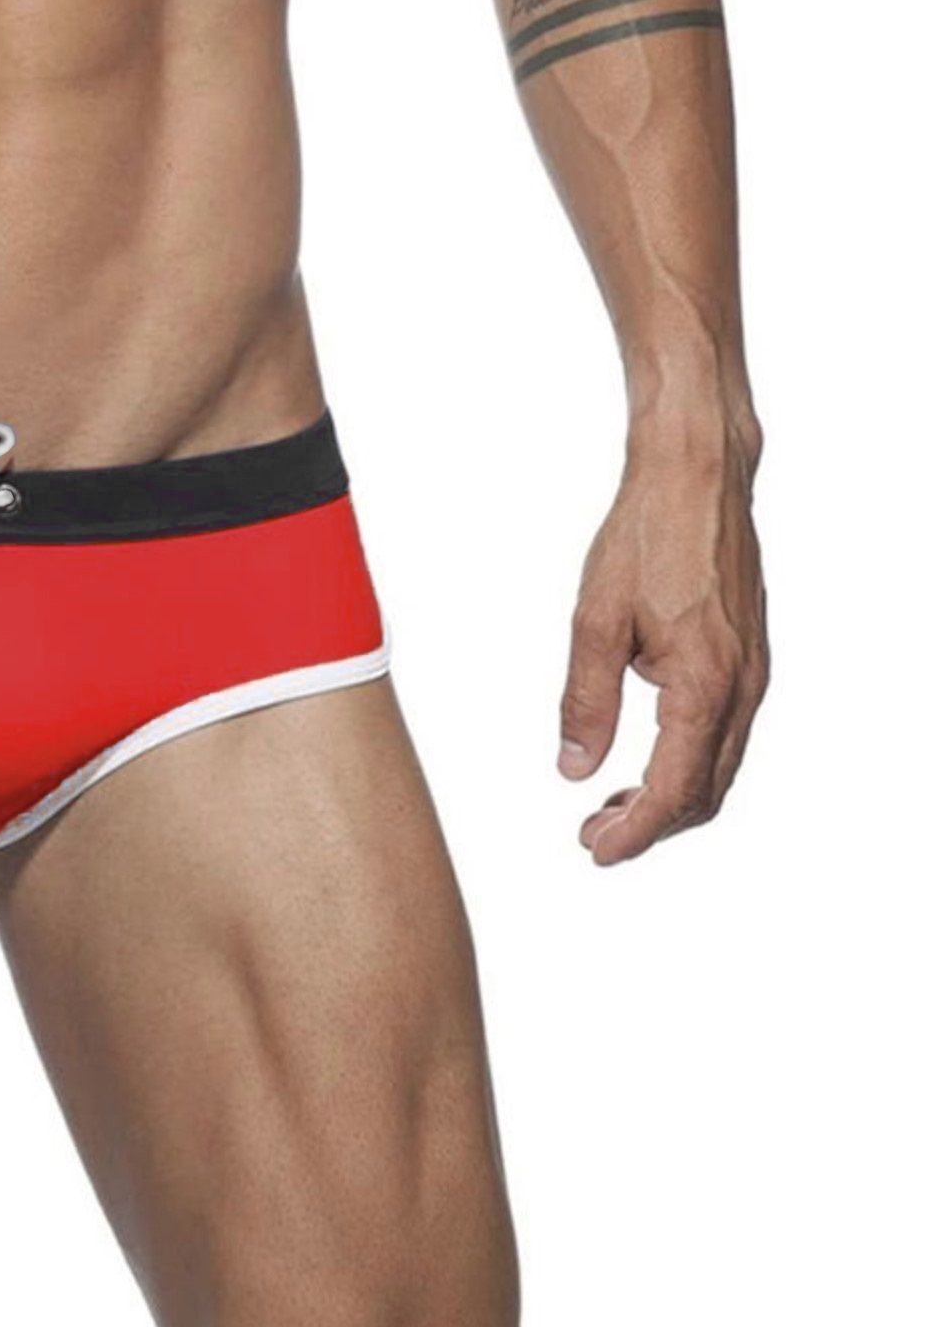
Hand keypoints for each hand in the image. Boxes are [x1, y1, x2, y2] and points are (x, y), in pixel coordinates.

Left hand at [557, 417, 768, 863]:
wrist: (697, 477)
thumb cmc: (645, 537)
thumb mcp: (594, 619)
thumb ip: (586, 700)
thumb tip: (574, 767)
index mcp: (704, 684)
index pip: (675, 790)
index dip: (636, 831)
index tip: (596, 849)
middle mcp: (741, 687)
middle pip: (705, 791)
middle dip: (652, 825)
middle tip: (593, 835)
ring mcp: (752, 673)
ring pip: (718, 764)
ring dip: (669, 796)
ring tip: (611, 804)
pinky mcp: (748, 656)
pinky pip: (724, 731)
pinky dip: (687, 760)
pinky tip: (645, 756)